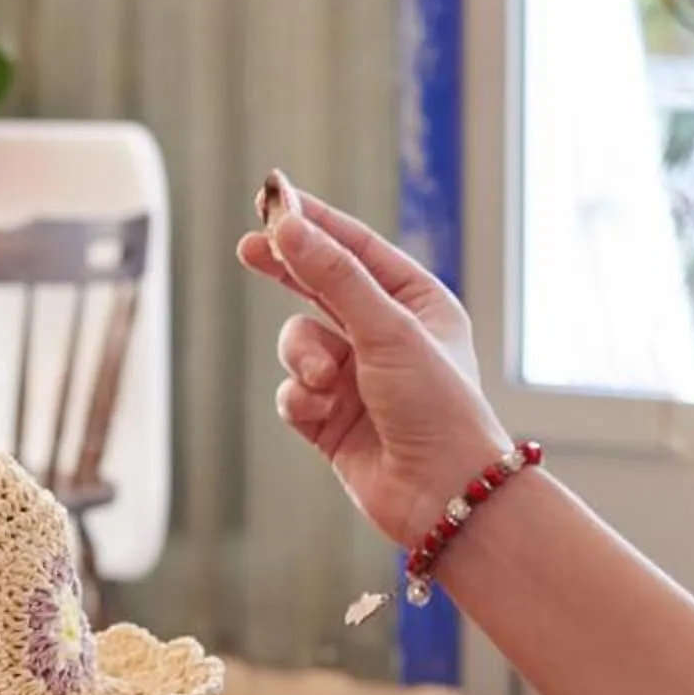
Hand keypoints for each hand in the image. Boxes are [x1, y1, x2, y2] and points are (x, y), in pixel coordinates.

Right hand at [237, 175, 511, 544]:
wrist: (444, 496)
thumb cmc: (437, 407)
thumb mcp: (387, 329)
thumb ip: (333, 276)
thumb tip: (288, 226)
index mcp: (417, 304)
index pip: (357, 248)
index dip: (313, 222)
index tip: (271, 198)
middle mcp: (387, 336)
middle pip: (320, 287)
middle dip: (288, 272)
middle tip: (249, 247)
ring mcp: (356, 377)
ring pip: (297, 342)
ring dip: (302, 359)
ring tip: (324, 381)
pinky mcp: (331, 418)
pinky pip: (292, 390)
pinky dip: (300, 399)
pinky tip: (322, 415)